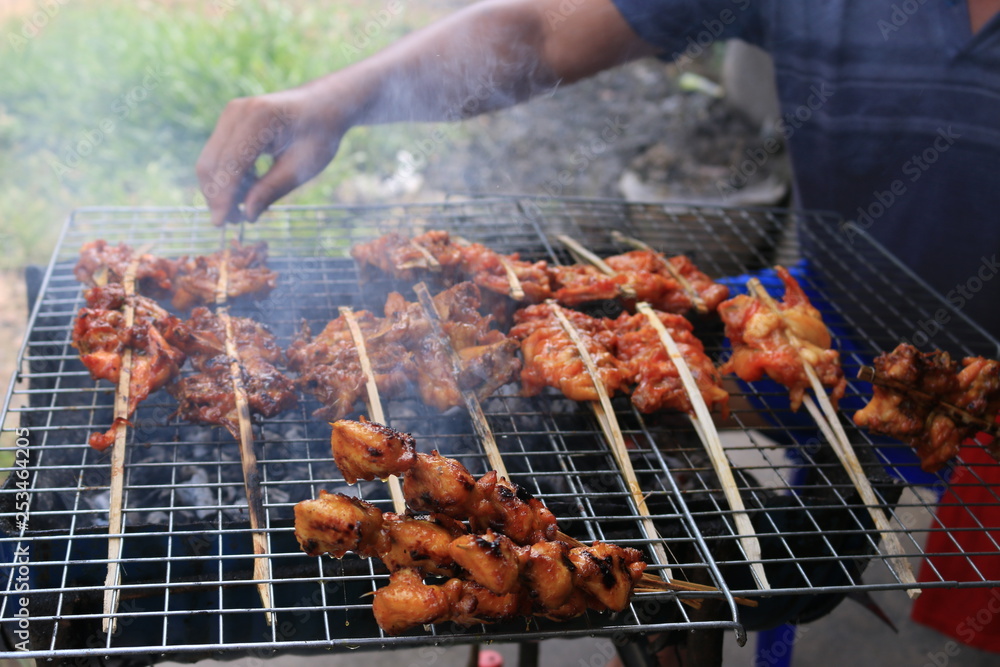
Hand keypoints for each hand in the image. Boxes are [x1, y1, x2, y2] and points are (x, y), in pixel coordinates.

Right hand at [196, 88, 342, 225]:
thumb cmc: (319, 135)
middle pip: (212, 163)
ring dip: (219, 189)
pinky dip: (226, 176)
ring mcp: (230, 114)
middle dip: (217, 197)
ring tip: (241, 211)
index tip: (220, 224)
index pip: (231, 164)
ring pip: (210, 160)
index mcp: (260, 118)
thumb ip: (272, 189)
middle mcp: (237, 112)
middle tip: (234, 222)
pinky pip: (218, 154)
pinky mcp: (228, 121)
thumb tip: (247, 215)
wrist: (323, 104)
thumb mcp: (301, 167)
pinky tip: (246, 190)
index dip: (223, 196)